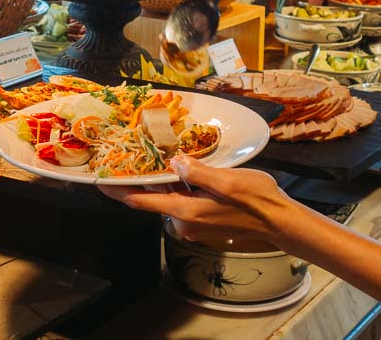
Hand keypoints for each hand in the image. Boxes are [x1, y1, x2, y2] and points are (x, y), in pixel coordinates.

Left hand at [99, 156, 296, 242]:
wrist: (280, 222)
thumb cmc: (257, 201)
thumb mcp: (227, 180)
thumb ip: (197, 172)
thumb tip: (175, 162)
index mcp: (186, 212)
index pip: (142, 201)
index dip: (118, 191)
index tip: (99, 182)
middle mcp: (185, 222)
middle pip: (154, 198)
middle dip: (142, 179)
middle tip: (129, 156)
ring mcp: (194, 224)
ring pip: (170, 198)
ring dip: (163, 181)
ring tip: (158, 158)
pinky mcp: (204, 221)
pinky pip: (183, 201)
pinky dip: (179, 187)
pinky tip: (185, 171)